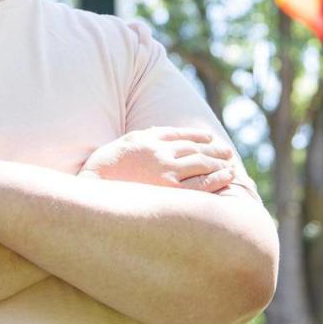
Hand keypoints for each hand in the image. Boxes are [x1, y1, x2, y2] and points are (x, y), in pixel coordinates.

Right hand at [78, 127, 235, 192]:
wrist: (92, 189)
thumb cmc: (106, 167)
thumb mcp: (126, 142)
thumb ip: (145, 135)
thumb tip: (160, 131)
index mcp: (149, 140)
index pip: (181, 135)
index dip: (198, 136)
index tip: (209, 137)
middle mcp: (160, 153)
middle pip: (195, 149)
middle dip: (213, 150)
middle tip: (227, 152)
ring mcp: (166, 173)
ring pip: (201, 164)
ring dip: (219, 163)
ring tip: (230, 165)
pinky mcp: (169, 192)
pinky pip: (200, 185)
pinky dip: (217, 179)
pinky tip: (228, 177)